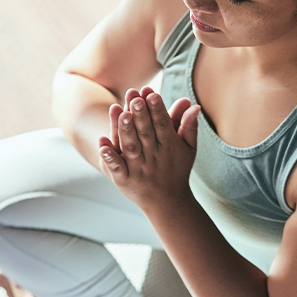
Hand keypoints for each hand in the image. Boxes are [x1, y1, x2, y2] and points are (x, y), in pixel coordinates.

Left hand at [98, 89, 200, 210]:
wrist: (167, 202)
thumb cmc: (177, 169)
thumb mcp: (188, 149)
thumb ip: (189, 126)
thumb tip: (195, 105)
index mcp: (169, 147)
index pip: (163, 125)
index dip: (158, 110)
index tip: (152, 93)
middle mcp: (153, 157)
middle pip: (146, 133)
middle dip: (140, 115)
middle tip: (134, 97)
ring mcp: (138, 169)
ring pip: (131, 148)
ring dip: (125, 131)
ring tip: (120, 113)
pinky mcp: (124, 180)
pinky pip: (116, 168)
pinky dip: (110, 157)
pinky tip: (102, 144)